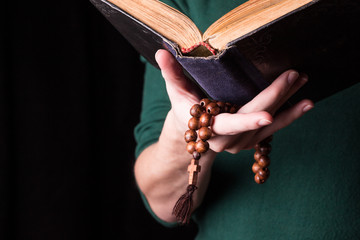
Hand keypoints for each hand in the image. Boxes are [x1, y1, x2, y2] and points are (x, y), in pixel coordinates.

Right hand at [155, 49, 313, 153]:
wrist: (193, 134)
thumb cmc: (184, 109)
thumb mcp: (176, 92)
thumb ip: (170, 73)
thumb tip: (161, 52)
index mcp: (208, 127)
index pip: (229, 125)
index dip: (247, 121)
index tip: (267, 115)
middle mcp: (227, 140)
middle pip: (255, 118)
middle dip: (277, 97)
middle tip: (294, 75)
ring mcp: (240, 144)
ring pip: (269, 128)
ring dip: (290, 108)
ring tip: (306, 88)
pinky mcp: (250, 142)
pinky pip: (272, 132)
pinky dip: (288, 117)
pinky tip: (303, 104)